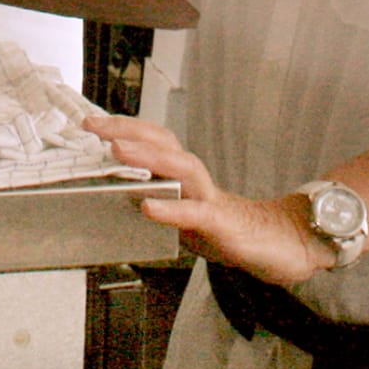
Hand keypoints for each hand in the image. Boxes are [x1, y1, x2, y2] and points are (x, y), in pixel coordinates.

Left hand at [84, 115, 326, 287]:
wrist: (278, 246)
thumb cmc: (225, 229)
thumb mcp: (181, 214)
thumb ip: (156, 200)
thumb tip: (119, 195)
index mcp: (184, 175)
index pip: (153, 140)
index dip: (123, 127)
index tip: (91, 122)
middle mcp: (196, 178)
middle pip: (162, 141)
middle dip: (127, 129)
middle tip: (93, 126)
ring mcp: (210, 198)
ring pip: (180, 166)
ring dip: (147, 155)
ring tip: (117, 150)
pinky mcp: (222, 224)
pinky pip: (194, 213)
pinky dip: (170, 209)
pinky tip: (147, 207)